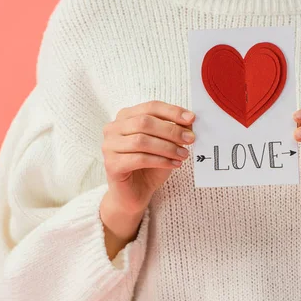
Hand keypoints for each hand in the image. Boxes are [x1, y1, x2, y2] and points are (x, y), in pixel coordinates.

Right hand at [102, 100, 195, 214]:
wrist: (134, 193)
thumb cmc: (149, 166)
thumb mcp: (165, 144)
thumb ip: (173, 131)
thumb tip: (190, 121)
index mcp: (125, 117)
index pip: (150, 107)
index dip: (172, 111)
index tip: (191, 118)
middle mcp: (113, 128)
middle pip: (145, 122)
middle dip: (171, 130)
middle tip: (190, 139)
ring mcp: (109, 146)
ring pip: (142, 140)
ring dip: (167, 147)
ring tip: (184, 155)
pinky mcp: (111, 164)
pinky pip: (139, 159)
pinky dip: (160, 161)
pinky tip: (174, 164)